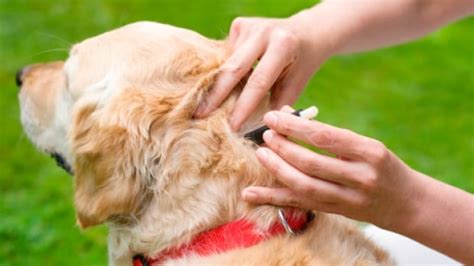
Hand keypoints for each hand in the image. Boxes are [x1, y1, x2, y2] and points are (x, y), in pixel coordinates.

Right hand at [194, 16, 331, 129]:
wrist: (306, 32)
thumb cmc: (301, 65)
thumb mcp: (296, 85)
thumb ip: (276, 105)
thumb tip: (255, 131)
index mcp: (283, 46)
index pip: (258, 82)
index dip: (243, 106)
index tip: (232, 126)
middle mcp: (263, 32)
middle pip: (233, 68)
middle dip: (216, 95)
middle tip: (200, 115)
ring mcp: (249, 26)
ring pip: (227, 62)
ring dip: (220, 84)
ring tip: (208, 105)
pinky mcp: (239, 25)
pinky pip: (227, 55)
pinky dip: (226, 71)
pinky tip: (227, 81)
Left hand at [242, 109, 421, 229]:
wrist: (406, 203)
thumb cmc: (381, 166)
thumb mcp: (365, 145)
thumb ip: (330, 136)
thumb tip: (289, 117)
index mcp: (369, 152)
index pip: (325, 137)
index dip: (295, 127)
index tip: (273, 117)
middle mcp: (361, 177)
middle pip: (312, 163)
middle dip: (283, 148)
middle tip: (266, 135)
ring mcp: (349, 199)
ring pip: (305, 186)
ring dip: (277, 170)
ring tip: (261, 154)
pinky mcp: (337, 212)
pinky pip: (301, 204)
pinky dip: (273, 198)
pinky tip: (250, 193)